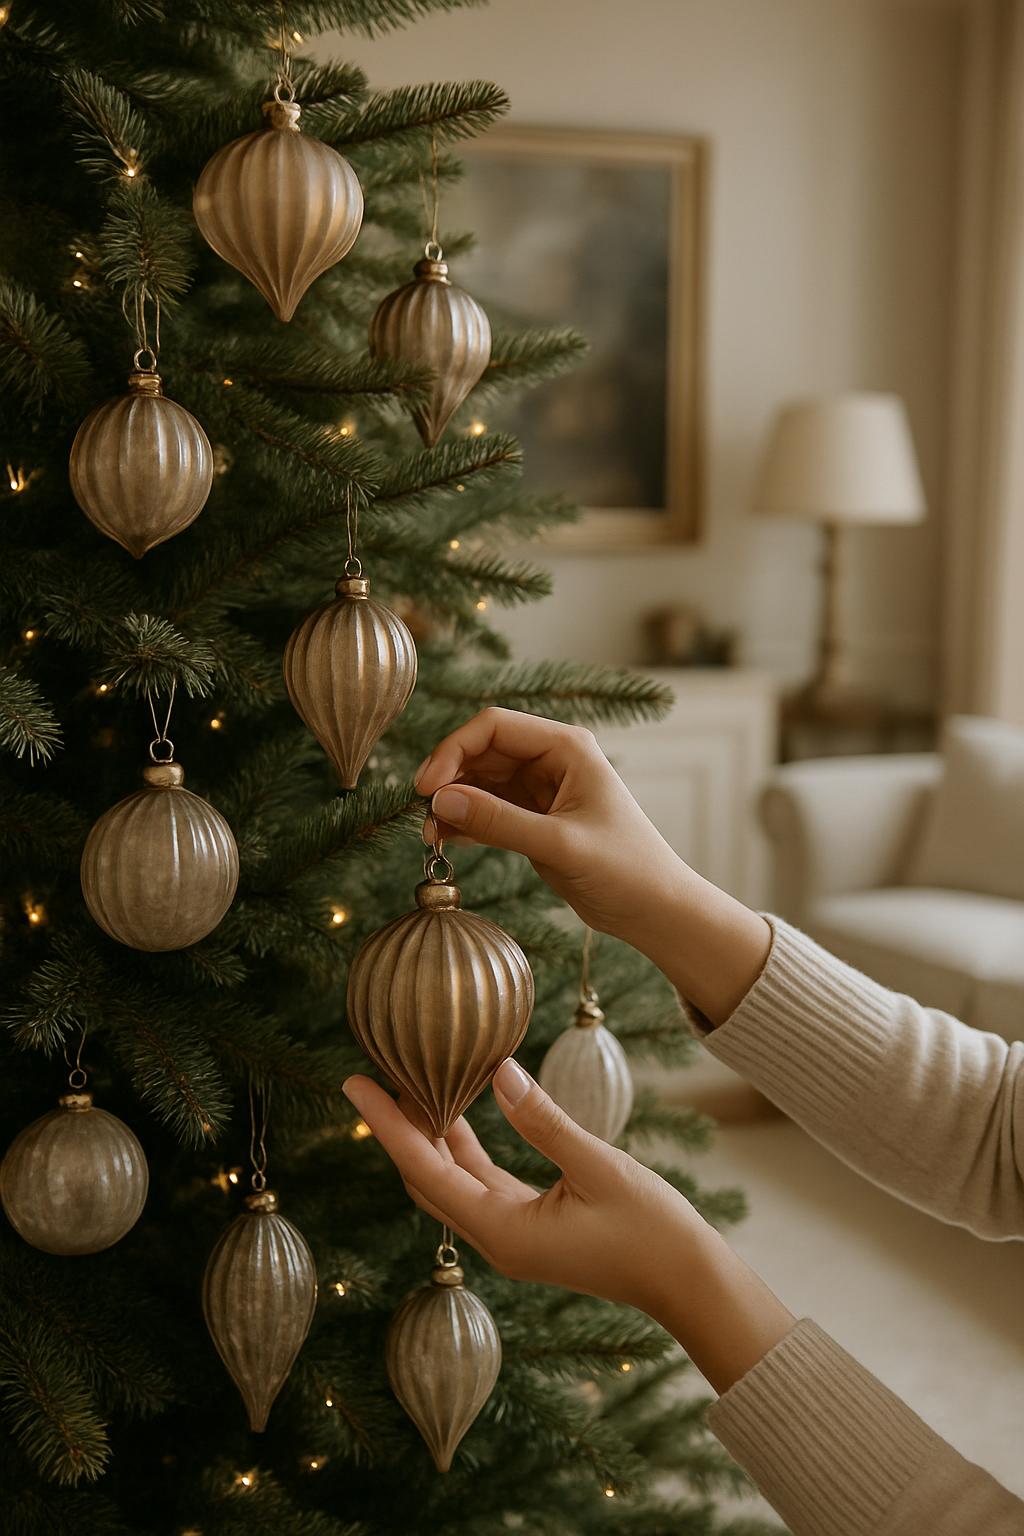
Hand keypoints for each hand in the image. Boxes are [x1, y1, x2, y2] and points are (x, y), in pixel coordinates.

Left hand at [343, 1060, 794, 1394]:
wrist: (688, 1283)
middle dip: (398, 1126)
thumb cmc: (651, 1230)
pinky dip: (462, 1145)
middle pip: (426, 1176)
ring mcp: (511, 1234)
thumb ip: (544, 1121)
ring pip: (450, 1179)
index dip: (387, 1123)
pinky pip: (479, 1181)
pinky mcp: (528, 1226)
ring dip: (428, 1133)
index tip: (353, 1083)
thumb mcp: (599, 1166)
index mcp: (503, 1231)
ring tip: (407, 1079)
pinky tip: (457, 1109)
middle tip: (374, 1071)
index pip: (425, 1170)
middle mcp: (495, 1237)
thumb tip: (498, 1071)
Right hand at [414, 708, 771, 1024]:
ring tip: (431, 836)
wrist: (654, 909)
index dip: (454, 750)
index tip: (427, 788)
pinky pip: (488, 810)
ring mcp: (540, 790)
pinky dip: (465, 821)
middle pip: (481, 751)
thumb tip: (441, 800)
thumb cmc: (625, 870)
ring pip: (479, 782)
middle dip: (448, 779)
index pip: (493, 726)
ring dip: (453, 803)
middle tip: (424, 816)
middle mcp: (551, 760)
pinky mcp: (533, 819)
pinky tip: (445, 841)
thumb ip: (499, 822)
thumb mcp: (559, 844)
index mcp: (566, 747)